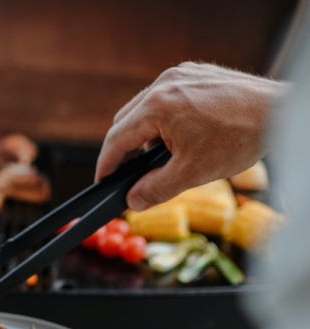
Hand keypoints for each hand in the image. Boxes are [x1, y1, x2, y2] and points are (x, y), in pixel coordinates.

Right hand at [95, 62, 285, 209]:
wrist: (280, 112)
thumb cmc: (239, 138)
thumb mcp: (191, 173)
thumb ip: (154, 189)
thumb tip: (132, 201)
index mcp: (158, 106)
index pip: (116, 139)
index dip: (106, 164)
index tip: (102, 181)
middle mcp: (164, 84)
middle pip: (126, 121)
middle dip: (123, 150)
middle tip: (128, 176)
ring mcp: (180, 75)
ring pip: (144, 109)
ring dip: (143, 135)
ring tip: (158, 159)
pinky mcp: (194, 73)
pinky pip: (165, 98)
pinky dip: (162, 120)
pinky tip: (177, 138)